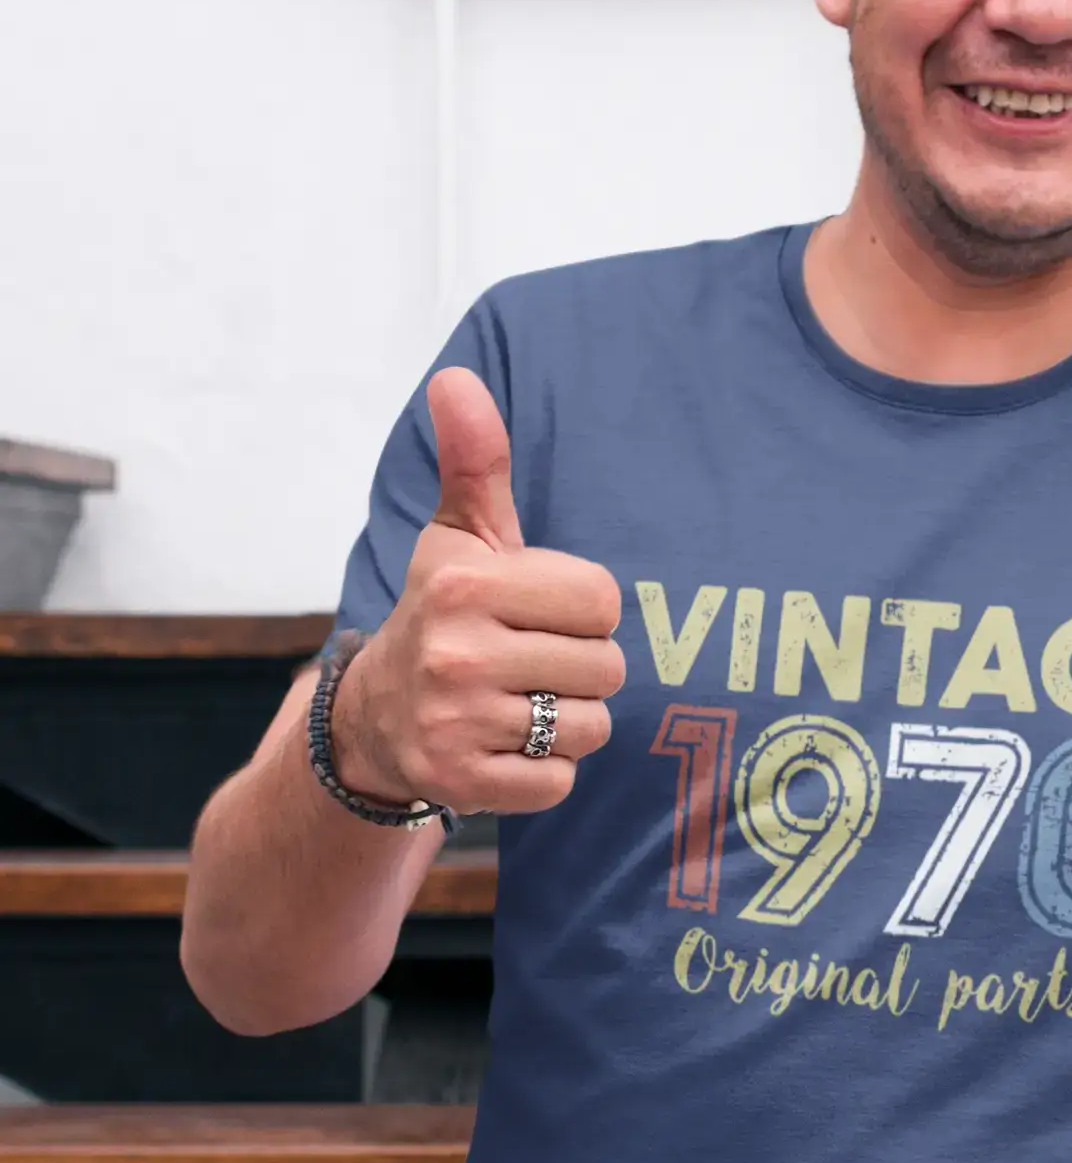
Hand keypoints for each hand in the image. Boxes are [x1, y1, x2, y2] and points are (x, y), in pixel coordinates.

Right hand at [331, 366, 625, 815]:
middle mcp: (456, 652)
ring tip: (519, 705)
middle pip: (607, 666)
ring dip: (569, 723)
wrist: (374, 720)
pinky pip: (560, 782)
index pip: (603, 599)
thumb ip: (475, 463)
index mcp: (465, 584)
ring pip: (591, 727)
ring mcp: (456, 723)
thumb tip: (457, 378)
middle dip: (582, 669)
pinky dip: (544, 772)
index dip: (584, 611)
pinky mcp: (463, 784)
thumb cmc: (444, 614)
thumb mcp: (458, 538)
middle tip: (530, 665)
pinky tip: (504, 747)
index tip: (540, 614)